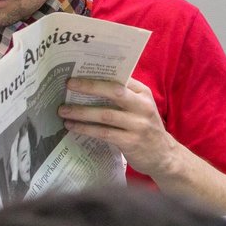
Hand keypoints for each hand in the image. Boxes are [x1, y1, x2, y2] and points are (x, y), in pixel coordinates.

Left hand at [59, 77, 177, 177]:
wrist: (163, 155)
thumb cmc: (144, 127)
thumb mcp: (139, 107)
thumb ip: (122, 96)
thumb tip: (88, 84)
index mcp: (143, 93)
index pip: (121, 77)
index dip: (99, 73)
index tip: (79, 70)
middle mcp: (142, 106)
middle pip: (114, 92)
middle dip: (89, 87)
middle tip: (68, 84)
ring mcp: (138, 124)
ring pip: (105, 114)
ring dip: (81, 112)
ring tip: (62, 110)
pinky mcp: (130, 141)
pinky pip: (103, 133)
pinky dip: (85, 129)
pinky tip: (71, 126)